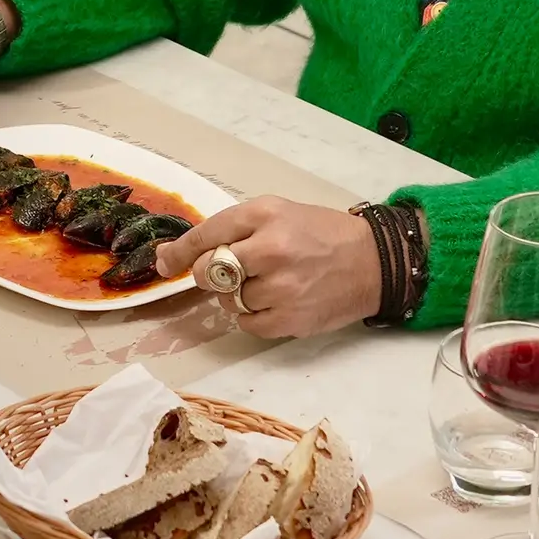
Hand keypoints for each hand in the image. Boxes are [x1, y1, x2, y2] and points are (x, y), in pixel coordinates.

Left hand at [154, 197, 379, 339]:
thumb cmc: (321, 234)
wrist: (374, 262)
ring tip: (266, 284)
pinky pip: (247, 324)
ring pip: (227, 300)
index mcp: (265, 215)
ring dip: (236, 296)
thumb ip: (235, 230)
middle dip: (210, 275)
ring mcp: (281, 287)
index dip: (179, 252)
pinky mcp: (290, 319)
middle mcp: (271, 249)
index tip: (164, 262)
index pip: (207, 235)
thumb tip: (179, 256)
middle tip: (228, 274)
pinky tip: (275, 302)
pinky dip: (252, 316)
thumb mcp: (280, 214)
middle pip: (209, 272)